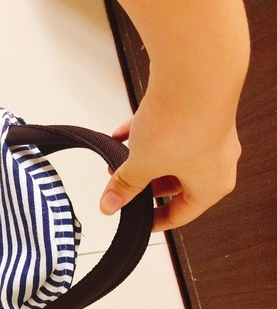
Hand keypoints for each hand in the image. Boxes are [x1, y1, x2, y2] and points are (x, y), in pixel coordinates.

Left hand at [99, 94, 241, 231]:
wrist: (195, 71)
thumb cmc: (181, 125)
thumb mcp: (143, 164)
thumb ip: (125, 186)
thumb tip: (109, 206)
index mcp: (211, 185)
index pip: (182, 214)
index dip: (155, 220)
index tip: (137, 221)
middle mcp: (216, 162)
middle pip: (175, 184)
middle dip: (143, 184)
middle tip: (118, 185)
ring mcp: (208, 133)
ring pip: (171, 155)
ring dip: (142, 159)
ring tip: (115, 159)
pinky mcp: (198, 110)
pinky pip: (170, 130)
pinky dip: (146, 134)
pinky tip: (120, 133)